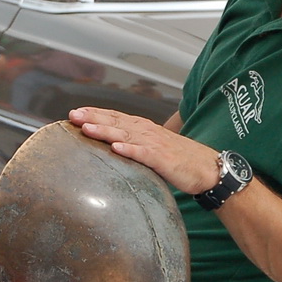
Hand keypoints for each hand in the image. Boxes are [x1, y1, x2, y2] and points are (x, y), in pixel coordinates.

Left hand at [69, 106, 220, 195]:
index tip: (75, 112)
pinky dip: (130, 150)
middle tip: (73, 115)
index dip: (95, 114)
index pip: (116, 117)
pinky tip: (116, 148)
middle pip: (116, 122)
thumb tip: (115, 146)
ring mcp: (155, 145)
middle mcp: (147, 132)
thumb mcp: (154, 147)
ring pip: (126, 135)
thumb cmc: (181, 159)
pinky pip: (144, 154)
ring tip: (86, 128)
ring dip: (105, 131)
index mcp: (144, 129)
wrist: (208, 168)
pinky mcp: (163, 160)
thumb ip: (135, 144)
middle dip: (93, 118)